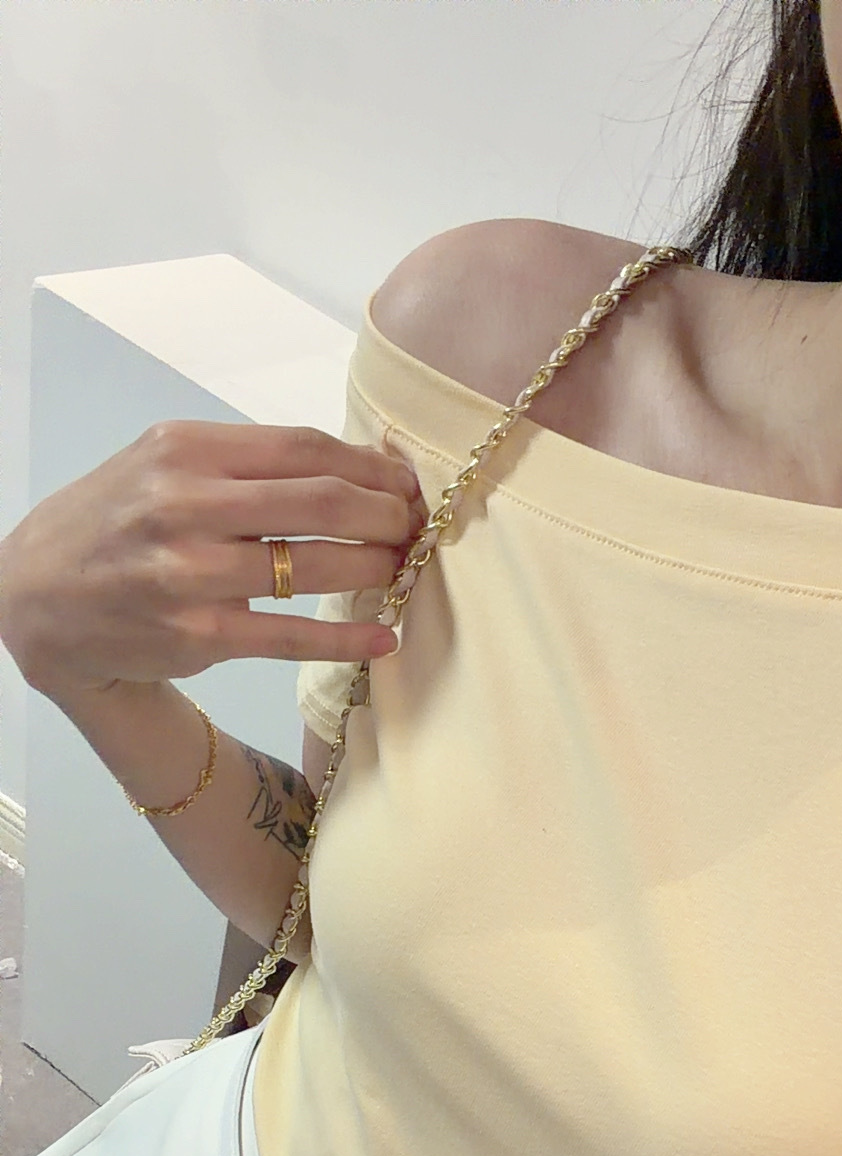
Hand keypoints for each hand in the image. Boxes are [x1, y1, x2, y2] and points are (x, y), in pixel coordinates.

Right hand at [0, 419, 428, 700]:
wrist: (42, 596)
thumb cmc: (118, 524)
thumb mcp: (164, 466)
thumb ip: (245, 463)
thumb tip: (354, 466)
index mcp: (186, 450)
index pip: (305, 448)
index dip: (371, 466)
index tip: (405, 483)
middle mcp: (187, 505)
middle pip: (322, 500)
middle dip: (388, 514)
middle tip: (415, 527)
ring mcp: (192, 573)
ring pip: (313, 564)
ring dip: (376, 566)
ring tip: (400, 568)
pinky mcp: (199, 633)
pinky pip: (291, 635)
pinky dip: (346, 638)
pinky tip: (382, 637)